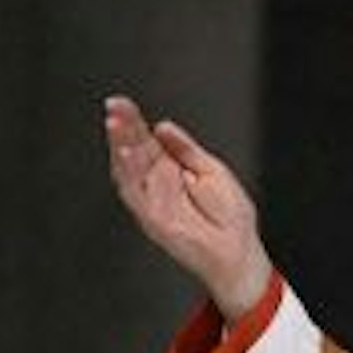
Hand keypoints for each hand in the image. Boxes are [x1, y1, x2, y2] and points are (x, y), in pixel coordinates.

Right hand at [105, 95, 273, 319]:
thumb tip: (162, 126)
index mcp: (171, 169)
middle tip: (115, 105)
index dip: (134, 121)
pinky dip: (128, 173)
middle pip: (134, 150)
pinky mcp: (151, 217)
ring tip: (114, 123)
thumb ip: (185, 148)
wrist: (237, 250)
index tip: (122, 102)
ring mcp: (152, 200)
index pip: (146, 140)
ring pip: (128, 169)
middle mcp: (157, 183)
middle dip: (124, 128)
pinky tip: (124, 153)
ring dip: (119, 146)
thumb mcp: (211, 169)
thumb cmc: (229, 216)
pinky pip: (135, 193)